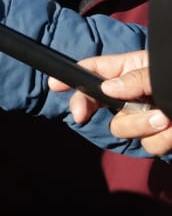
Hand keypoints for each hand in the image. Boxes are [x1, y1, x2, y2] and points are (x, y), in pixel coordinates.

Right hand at [48, 51, 171, 155]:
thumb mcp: (161, 71)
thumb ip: (136, 78)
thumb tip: (108, 89)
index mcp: (130, 70)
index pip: (93, 71)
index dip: (71, 76)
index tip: (54, 85)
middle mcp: (131, 94)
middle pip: (97, 103)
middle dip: (97, 109)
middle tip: (84, 115)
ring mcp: (142, 118)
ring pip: (120, 128)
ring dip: (142, 125)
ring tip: (168, 119)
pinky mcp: (156, 139)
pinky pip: (147, 145)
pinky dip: (162, 140)